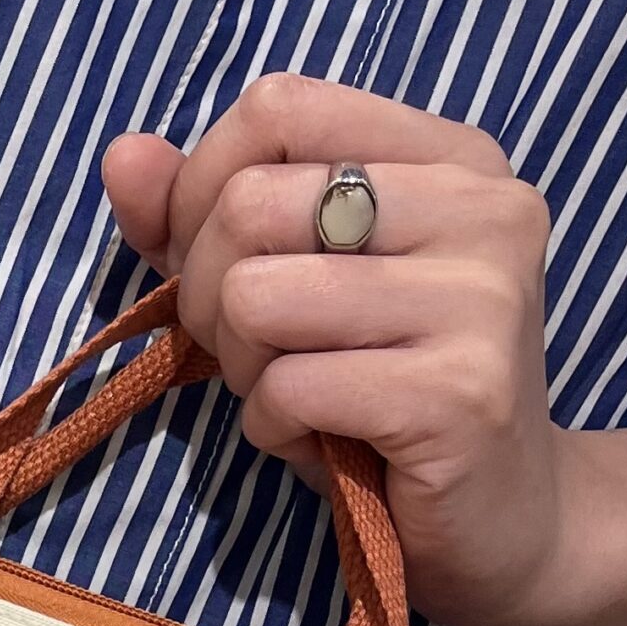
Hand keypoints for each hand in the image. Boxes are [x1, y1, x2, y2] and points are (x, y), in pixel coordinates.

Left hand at [103, 73, 575, 625]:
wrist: (503, 517)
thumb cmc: (377, 390)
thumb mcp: (286, 283)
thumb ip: (200, 214)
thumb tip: (123, 154)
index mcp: (449, 157)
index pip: (276, 108)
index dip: (201, 190)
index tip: (219, 264)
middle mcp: (483, 208)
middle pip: (250, 205)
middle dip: (210, 296)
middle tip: (260, 352)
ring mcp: (482, 298)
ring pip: (255, 298)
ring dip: (244, 369)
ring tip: (300, 396)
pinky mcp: (460, 393)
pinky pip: (287, 389)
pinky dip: (273, 428)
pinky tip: (325, 442)